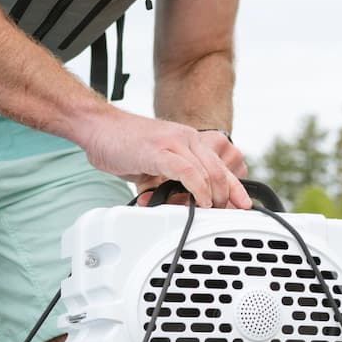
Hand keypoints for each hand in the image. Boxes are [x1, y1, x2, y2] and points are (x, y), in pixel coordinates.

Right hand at [79, 110, 249, 208]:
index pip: (220, 167)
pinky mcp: (160, 151)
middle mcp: (187, 139)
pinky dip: (198, 190)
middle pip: (220, 172)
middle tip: (222, 216)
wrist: (98, 126)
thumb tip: (180, 203)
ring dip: (213, 197)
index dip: (235, 189)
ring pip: (208, 173)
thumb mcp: (156, 165)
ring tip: (210, 211)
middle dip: (226, 198)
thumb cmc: (123, 146)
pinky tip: (200, 202)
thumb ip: (171, 180)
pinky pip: (188, 173)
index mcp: (189, 141)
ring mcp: (175, 143)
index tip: (243, 206)